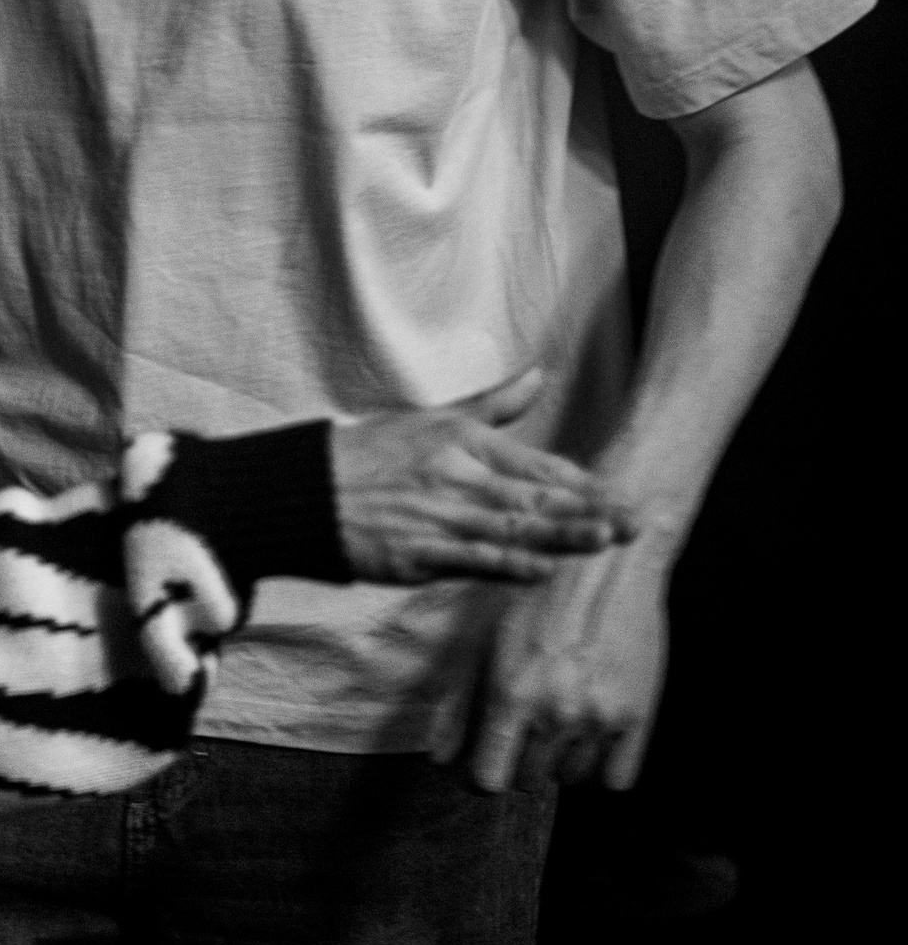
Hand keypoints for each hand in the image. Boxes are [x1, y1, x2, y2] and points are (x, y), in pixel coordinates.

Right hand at [330, 368, 634, 584]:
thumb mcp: (433, 417)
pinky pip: (472, 560)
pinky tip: (541, 571)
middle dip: (587, 511)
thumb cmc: (375, 453)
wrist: (310, 490)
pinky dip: (508, 564)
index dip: (582, 482)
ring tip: (604, 541)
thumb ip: (494, 404)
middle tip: (634, 520)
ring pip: (511, 528)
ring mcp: (438, 516)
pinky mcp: (419, 553)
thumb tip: (541, 374)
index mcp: (461, 439)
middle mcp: (455, 475)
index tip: (624, 494)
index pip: (535, 462)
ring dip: (560, 536)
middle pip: (533, 495)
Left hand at [443, 532, 671, 792]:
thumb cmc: (534, 592)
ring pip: (569, 778)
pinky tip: (588, 735)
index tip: (485, 761)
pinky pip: (613, 779)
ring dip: (560, 759)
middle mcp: (555, 712)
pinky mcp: (637, 717)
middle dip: (520, 758)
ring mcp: (599, 718)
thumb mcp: (485, 638)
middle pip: (527, 779)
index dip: (481, 774)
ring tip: (559, 717)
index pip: (487, 781)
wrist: (605, 559)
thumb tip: (440, 761)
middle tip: (526, 725)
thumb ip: (460, 703)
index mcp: (511, 692)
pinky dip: (598, 766)